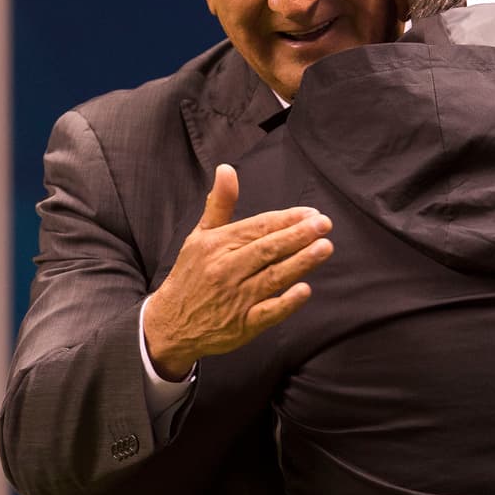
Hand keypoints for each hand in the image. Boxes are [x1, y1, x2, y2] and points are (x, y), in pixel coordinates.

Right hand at [143, 164, 333, 378]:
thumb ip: (220, 204)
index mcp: (217, 245)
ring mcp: (235, 299)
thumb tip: (226, 169)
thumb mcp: (200, 237)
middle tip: (324, 224)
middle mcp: (226, 269)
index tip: (312, 213)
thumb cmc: (192, 274)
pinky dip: (286, 302)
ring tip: (325, 247)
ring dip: (300, 262)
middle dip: (298, 235)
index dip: (286, 219)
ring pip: (272, 277)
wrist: (170, 324)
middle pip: (267, 249)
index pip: (257, 228)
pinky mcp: (242, 326)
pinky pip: (267, 313)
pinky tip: (305, 290)